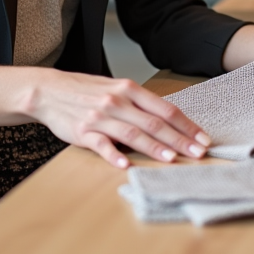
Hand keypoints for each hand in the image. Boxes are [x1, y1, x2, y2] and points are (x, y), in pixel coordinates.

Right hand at [27, 68, 211, 168]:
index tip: (203, 138)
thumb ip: (139, 103)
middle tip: (198, 152)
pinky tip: (126, 164)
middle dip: (179, 139)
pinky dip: (114, 154)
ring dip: (154, 147)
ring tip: (172, 159)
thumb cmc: (86, 90)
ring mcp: (100, 117)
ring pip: (133, 133)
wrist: (50, 90)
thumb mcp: (116, 88)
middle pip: (154, 123)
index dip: (186, 124)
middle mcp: (118, 102)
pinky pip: (101, 144)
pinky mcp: (83, 132)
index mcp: (129, 89)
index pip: (164, 109)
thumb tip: (167, 119)